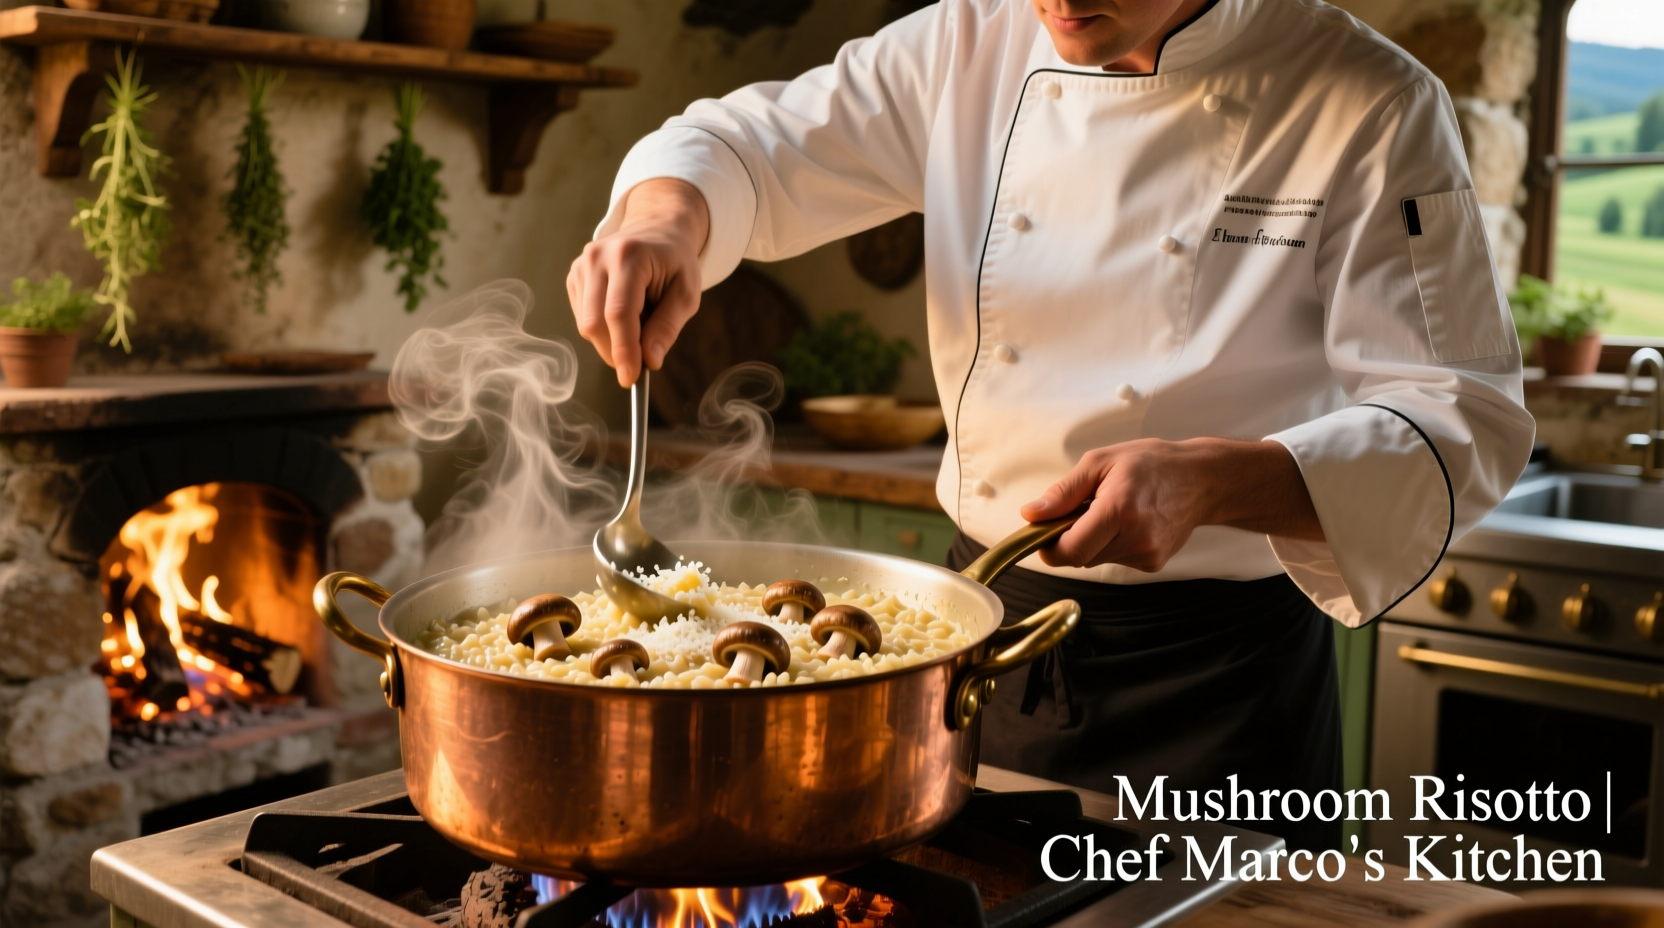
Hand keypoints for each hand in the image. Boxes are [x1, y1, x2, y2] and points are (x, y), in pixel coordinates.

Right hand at [567, 178, 710, 387]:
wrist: (656, 229)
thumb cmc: (675, 262)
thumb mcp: (686, 293)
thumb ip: (668, 326)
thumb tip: (650, 360)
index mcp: (629, 255)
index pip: (619, 313)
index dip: (624, 350)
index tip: (630, 378)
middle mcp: (597, 257)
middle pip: (595, 322)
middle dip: (616, 352)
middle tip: (639, 365)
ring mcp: (581, 265)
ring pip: (586, 324)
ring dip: (611, 342)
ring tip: (639, 326)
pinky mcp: (574, 276)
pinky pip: (583, 318)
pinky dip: (603, 330)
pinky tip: (623, 317)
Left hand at [1019, 438, 1323, 571]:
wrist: (1201, 480)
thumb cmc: (1150, 464)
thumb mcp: (1101, 463)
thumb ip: (1063, 492)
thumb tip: (1031, 515)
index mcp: (1119, 510)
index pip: (1070, 550)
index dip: (1049, 546)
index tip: (1044, 532)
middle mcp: (1136, 538)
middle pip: (1080, 557)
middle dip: (1070, 538)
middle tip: (1081, 510)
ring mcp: (1147, 554)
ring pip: (1096, 559)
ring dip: (1092, 540)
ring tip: (1111, 511)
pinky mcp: (1153, 564)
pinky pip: (1115, 559)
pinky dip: (1112, 544)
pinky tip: (1128, 523)